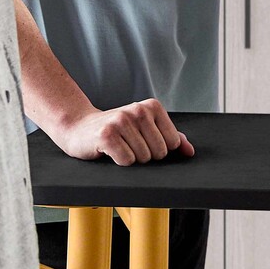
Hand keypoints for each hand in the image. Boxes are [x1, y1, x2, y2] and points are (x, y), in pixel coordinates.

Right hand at [53, 98, 194, 164]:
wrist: (79, 128)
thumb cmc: (116, 131)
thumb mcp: (145, 130)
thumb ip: (171, 137)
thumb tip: (190, 151)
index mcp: (152, 106)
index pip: (172, 143)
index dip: (158, 149)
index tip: (142, 142)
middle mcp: (138, 110)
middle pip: (159, 152)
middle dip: (145, 156)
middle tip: (128, 145)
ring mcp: (122, 120)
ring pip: (143, 158)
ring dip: (130, 159)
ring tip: (119, 147)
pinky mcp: (107, 135)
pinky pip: (126, 161)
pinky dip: (119, 162)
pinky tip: (109, 151)